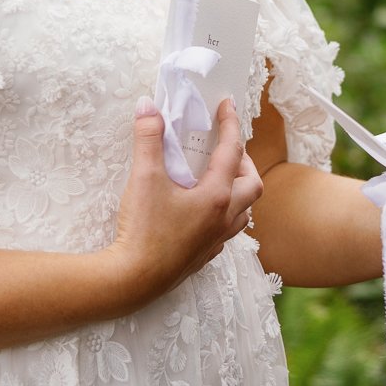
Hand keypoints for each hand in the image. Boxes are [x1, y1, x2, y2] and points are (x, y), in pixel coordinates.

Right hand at [107, 97, 262, 307]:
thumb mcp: (144, 178)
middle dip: (245, 162)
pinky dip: (225, 215)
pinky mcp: (204, 256)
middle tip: (227, 149)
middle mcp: (224, 218)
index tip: (227, 104)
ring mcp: (216, 240)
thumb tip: (147, 106)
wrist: (133, 281)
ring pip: (244, 212)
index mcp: (216, 196)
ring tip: (220, 178)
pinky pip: (227, 231)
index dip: (230, 124)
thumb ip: (148, 139)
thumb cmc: (142, 230)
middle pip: (252, 185)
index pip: (232, 151)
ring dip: (239, 191)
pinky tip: (204, 212)